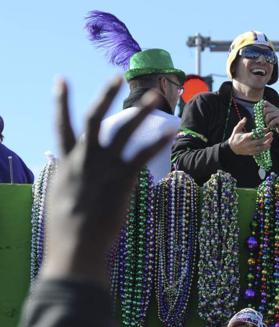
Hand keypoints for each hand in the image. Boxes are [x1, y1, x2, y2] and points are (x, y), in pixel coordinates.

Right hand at [42, 77, 175, 287]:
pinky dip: (157, 143)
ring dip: (140, 113)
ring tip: (155, 97)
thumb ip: (68, 180)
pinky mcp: (121, 181)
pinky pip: (142, 156)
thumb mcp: (59, 199)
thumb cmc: (66, 231)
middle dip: (104, 96)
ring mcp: (103, 168)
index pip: (62, 125)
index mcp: (66, 163)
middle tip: (116, 77)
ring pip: (123, 132)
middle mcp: (83, 159)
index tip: (62, 80)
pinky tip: (170, 133)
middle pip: (93, 119)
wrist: (74, 248)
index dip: (61, 101)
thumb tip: (69, 174)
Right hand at [228, 117, 272, 155]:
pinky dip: (264, 149)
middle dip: (267, 137)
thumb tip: (245, 118)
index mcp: (245, 137)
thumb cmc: (235, 138)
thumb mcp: (236, 130)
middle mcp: (248, 144)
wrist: (232, 148)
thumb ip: (241, 124)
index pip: (255, 134)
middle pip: (260, 141)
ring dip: (267, 143)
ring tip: (271, 139)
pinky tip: (268, 145)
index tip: (266, 128)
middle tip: (271, 133)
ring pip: (261, 147)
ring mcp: (250, 149)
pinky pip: (259, 151)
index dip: (262, 131)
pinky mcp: (251, 153)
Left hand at [263, 101, 278, 134]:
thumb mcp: (267, 117)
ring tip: (267, 124)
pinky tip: (270, 127)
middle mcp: (276, 109)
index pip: (265, 103)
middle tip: (264, 121)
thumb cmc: (273, 123)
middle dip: (263, 116)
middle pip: (265, 109)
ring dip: (266, 121)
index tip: (260, 112)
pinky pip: (273, 121)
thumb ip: (263, 114)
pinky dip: (270, 125)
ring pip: (268, 115)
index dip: (261, 106)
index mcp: (272, 107)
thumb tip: (256, 110)